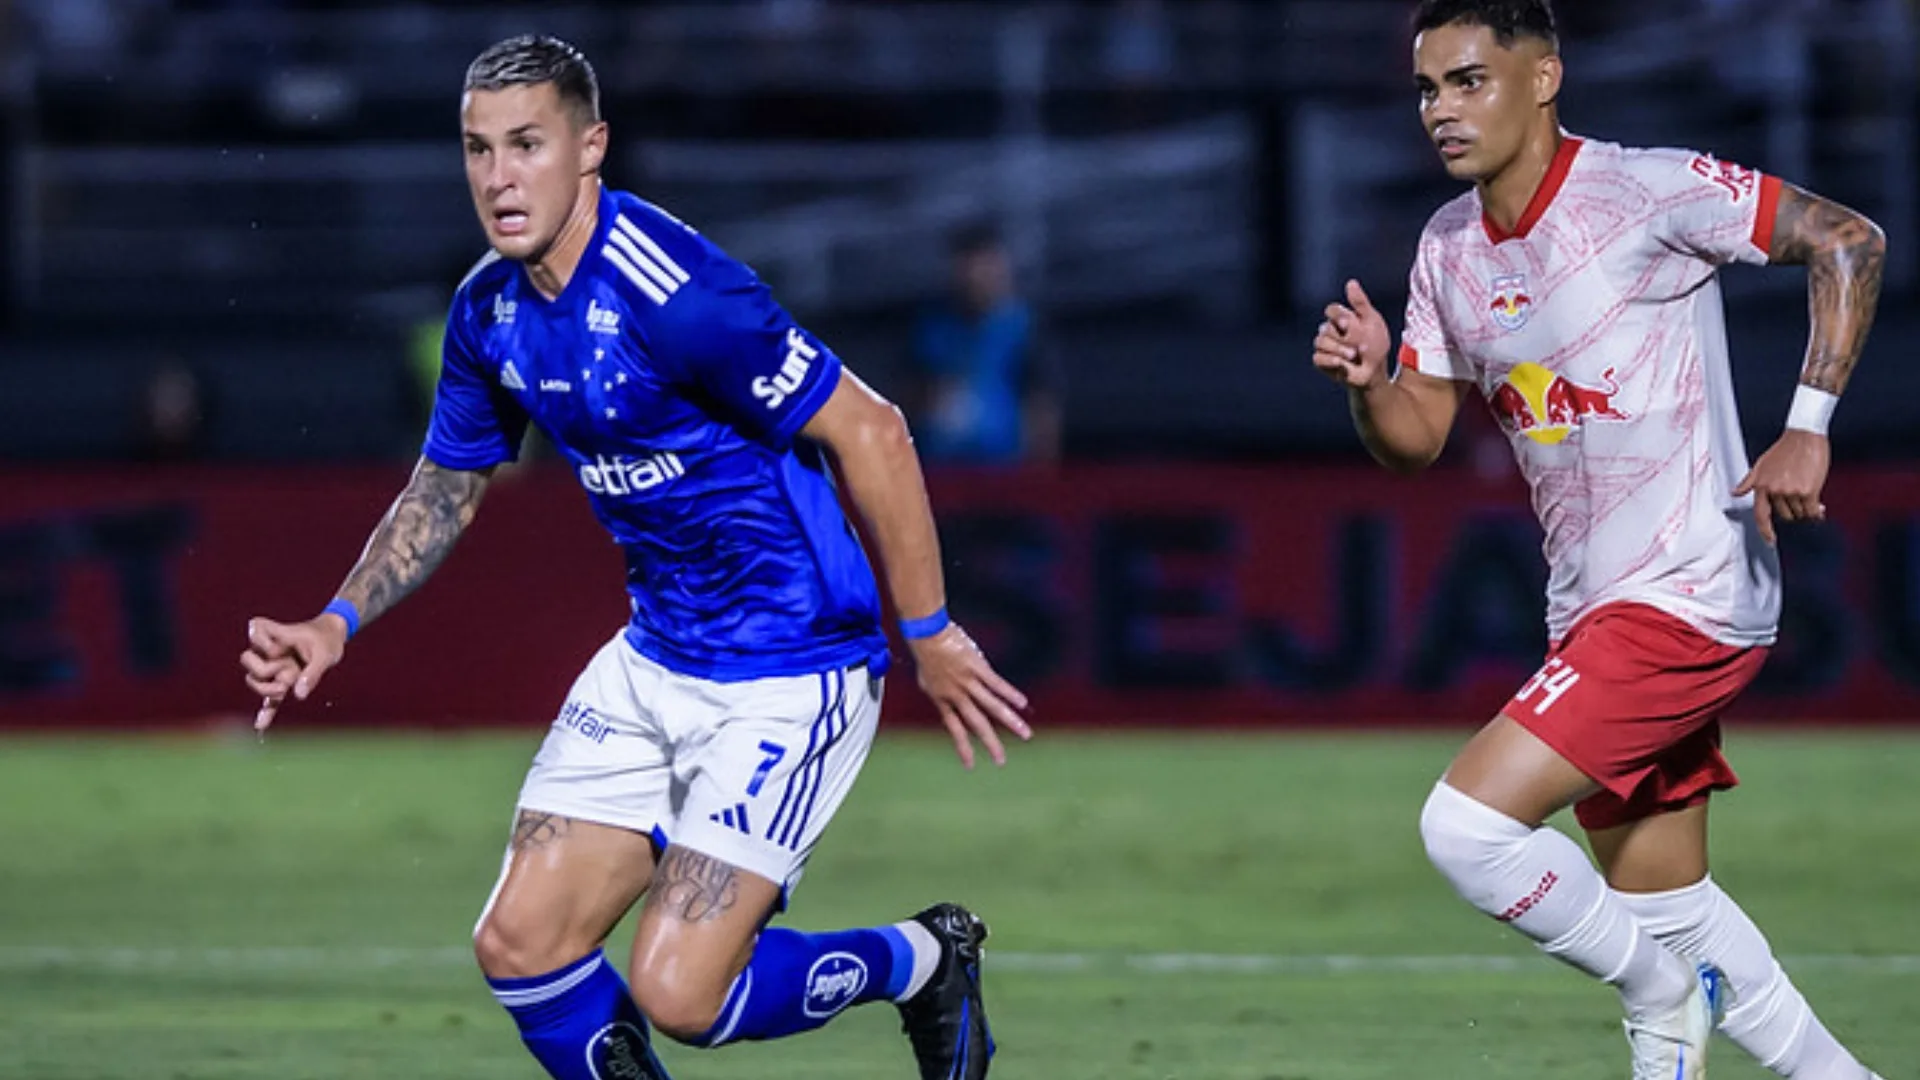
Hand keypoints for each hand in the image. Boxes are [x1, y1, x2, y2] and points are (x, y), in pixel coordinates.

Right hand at [240, 614, 348, 730]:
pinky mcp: (281, 682)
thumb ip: (312, 673)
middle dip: (264, 668)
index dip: (263, 641)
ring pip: (253, 679)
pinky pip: (269, 699)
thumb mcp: (325, 655)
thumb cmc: (327, 641)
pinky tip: (261, 727)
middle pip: (247, 659)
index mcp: (275, 633)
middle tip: (287, 667)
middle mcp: (267, 649)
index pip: (255, 630)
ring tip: (285, 687)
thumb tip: (298, 695)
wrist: (332, 640)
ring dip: (267, 686)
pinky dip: (266, 712)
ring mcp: (272, 666)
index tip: (279, 646)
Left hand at [908, 623, 1031, 768]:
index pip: (954, 728)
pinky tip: (1023, 704)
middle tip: (1001, 761)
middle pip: (976, 724)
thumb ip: (939, 692)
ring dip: (1010, 722)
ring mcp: (967, 682)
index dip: (962, 747)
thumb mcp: (927, 679)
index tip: (970, 766)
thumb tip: (945, 699)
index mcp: (942, 699)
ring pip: (992, 706)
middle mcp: (956, 695)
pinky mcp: (977, 667)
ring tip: (1025, 734)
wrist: (926, 634)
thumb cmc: (927, 654)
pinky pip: (996, 684)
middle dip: (991, 743)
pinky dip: (1010, 694)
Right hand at [1312, 280, 1392, 390]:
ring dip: (1339, 349)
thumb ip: (1360, 303)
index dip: (1337, 316)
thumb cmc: (1375, 345)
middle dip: (1343, 338)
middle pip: (1326, 327)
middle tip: (1358, 347)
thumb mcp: (1372, 321)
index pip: (1331, 310)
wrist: (1375, 371)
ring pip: (1320, 341)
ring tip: (1353, 356)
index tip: (1346, 323)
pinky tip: (1341, 363)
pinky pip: (1318, 357)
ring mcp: (1325, 345)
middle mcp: (1331, 330)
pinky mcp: (1321, 360)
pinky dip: (1331, 360)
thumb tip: (1351, 282)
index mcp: (1342, 318)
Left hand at [1733, 429, 1830, 544]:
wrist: (1804, 436)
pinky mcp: (1808, 491)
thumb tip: (1734, 492)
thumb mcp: (1761, 464)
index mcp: (1761, 486)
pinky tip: (1820, 509)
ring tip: (1810, 497)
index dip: (1765, 530)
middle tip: (1800, 502)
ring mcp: (1791, 492)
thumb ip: (1748, 481)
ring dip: (1806, 510)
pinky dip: (1817, 513)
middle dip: (1792, 511)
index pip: (1760, 515)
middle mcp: (1774, 491)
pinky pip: (1813, 511)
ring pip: (1799, 513)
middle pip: (1784, 515)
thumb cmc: (1783, 449)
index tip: (1770, 540)